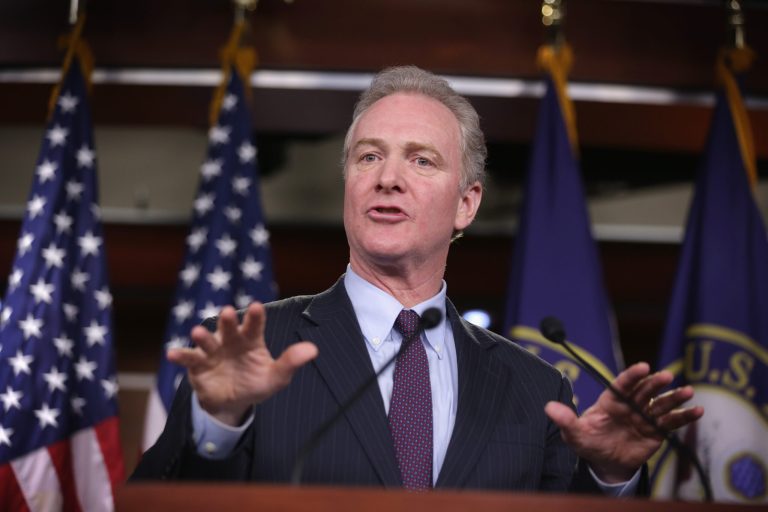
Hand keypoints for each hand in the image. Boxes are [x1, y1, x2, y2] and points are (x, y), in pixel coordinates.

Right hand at [167, 302, 317, 425]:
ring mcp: (213, 351)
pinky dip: (180, 355)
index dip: (255, 317)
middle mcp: (231, 341)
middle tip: (226, 311)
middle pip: (228, 328)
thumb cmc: (256, 383)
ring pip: (207, 341)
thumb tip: (313, 349)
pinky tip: (171, 353)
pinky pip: (188, 359)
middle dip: (227, 321)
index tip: (256, 306)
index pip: (254, 325)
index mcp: (251, 340)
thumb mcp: (276, 377)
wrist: (233, 402)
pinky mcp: (198, 365)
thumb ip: (291, 362)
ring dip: (202, 336)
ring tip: (197, 332)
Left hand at [544, 362, 703, 482]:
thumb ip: (565, 420)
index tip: (644, 366)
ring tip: (688, 392)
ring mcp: (644, 417)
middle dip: (655, 383)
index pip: (622, 385)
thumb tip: (548, 407)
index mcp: (610, 401)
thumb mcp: (574, 434)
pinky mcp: (656, 431)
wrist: (604, 462)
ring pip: (661, 404)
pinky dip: (684, 417)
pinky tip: (697, 411)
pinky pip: (671, 422)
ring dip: (674, 397)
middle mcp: (630, 405)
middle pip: (645, 391)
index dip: (632, 376)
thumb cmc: (588, 442)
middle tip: (667, 376)